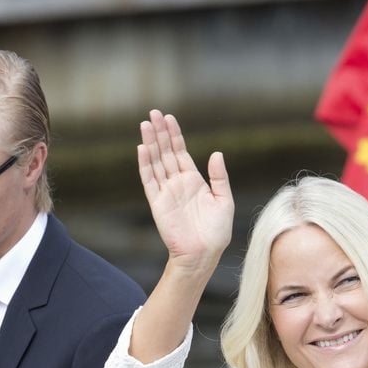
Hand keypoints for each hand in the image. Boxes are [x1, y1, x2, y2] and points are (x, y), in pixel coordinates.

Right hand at [138, 110, 233, 274]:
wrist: (203, 255)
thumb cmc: (216, 233)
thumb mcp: (224, 201)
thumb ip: (219, 177)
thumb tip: (216, 153)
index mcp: (194, 181)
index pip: (181, 152)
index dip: (174, 135)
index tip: (169, 117)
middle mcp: (178, 184)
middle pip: (166, 152)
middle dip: (160, 133)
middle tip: (153, 112)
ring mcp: (166, 192)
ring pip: (156, 162)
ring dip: (150, 143)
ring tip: (145, 124)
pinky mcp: (158, 203)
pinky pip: (149, 180)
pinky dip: (145, 164)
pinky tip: (142, 148)